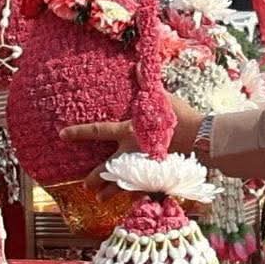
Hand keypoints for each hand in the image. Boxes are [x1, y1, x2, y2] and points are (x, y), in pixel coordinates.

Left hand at [60, 93, 205, 192]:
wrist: (201, 139)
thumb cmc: (181, 116)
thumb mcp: (162, 97)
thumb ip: (148, 83)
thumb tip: (138, 64)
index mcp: (128, 132)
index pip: (97, 131)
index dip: (79, 133)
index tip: (63, 135)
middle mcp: (131, 153)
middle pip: (106, 167)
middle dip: (94, 177)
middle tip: (85, 185)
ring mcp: (144, 167)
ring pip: (122, 183)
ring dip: (110, 191)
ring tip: (99, 199)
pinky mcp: (158, 177)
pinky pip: (142, 188)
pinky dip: (134, 194)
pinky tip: (129, 198)